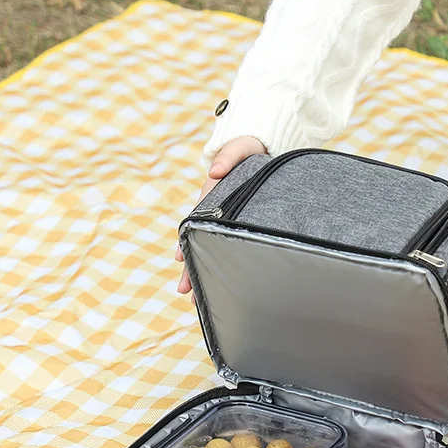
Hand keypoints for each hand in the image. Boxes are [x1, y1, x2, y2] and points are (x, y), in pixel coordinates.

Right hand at [176, 136, 266, 293]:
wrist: (267, 149)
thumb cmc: (252, 149)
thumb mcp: (241, 147)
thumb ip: (229, 156)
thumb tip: (214, 173)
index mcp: (213, 195)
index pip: (197, 223)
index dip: (189, 241)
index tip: (181, 259)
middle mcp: (217, 211)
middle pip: (199, 241)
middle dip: (191, 267)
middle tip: (185, 292)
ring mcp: (228, 220)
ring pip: (212, 248)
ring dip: (205, 272)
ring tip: (197, 300)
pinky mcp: (242, 225)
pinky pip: (230, 247)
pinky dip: (224, 266)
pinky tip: (221, 287)